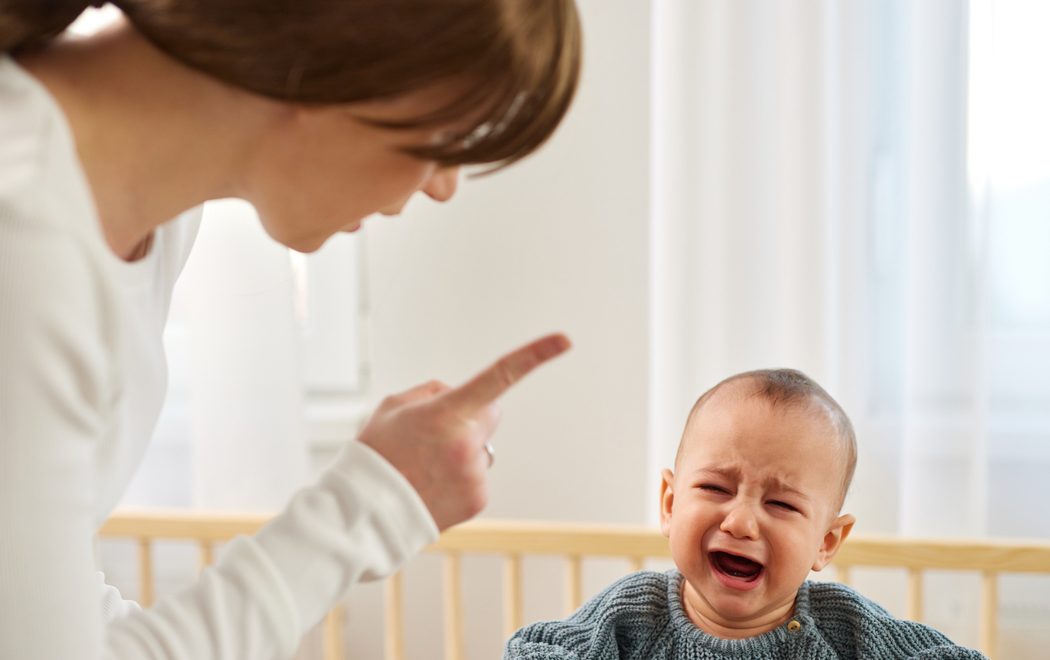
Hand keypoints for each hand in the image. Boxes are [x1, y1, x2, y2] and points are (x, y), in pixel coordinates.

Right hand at [358, 333, 571, 530]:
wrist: (364, 513)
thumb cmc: (378, 454)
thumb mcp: (394, 407)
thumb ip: (433, 392)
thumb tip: (459, 394)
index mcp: (447, 411)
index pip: (500, 375)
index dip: (534, 355)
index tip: (565, 340)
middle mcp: (468, 441)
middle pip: (491, 412)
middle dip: (472, 416)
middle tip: (434, 434)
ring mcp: (476, 472)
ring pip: (481, 448)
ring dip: (461, 452)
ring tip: (425, 468)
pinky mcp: (479, 498)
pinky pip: (477, 475)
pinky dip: (460, 477)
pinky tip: (433, 486)